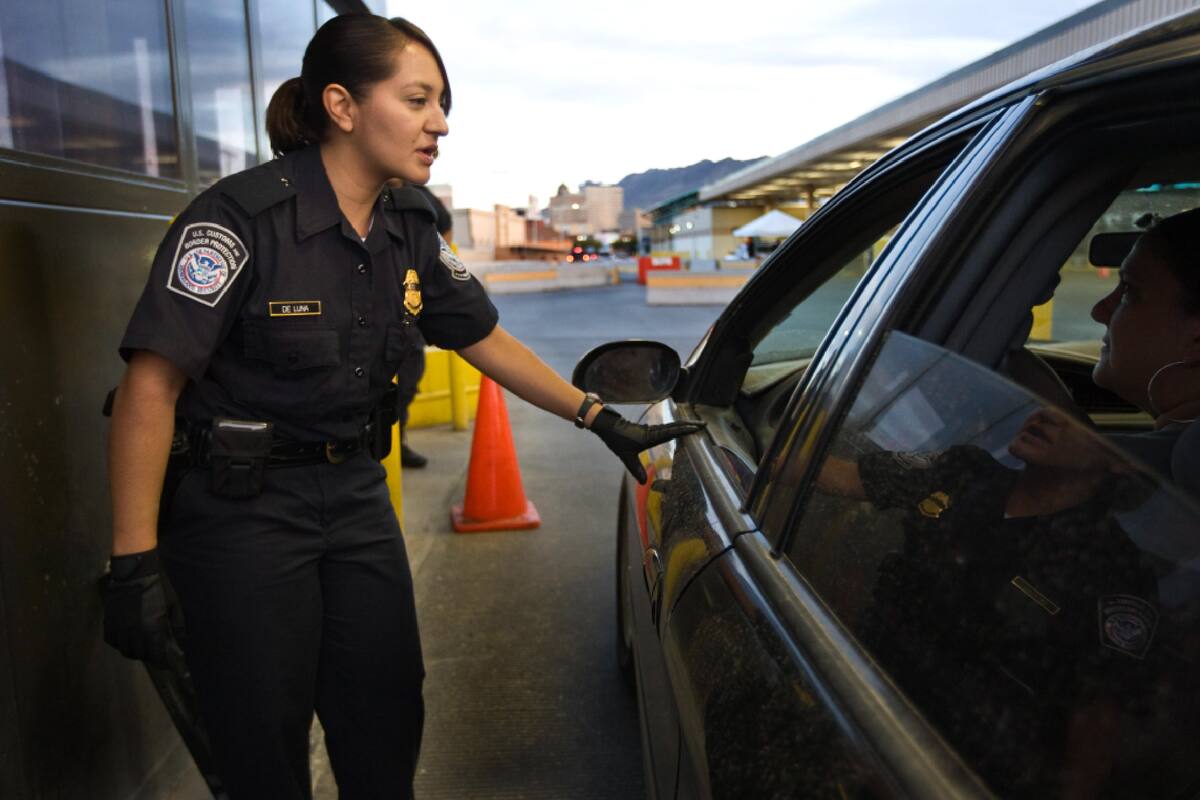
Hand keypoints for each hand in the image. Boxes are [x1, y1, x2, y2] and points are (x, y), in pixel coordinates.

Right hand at [103, 549, 171, 667]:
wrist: (135, 571)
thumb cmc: (158, 587)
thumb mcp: (173, 605)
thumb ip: (177, 625)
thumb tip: (181, 640)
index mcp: (152, 627)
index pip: (156, 654)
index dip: (162, 662)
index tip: (166, 664)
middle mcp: (134, 631)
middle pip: (140, 654)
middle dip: (149, 656)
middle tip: (155, 654)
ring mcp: (120, 627)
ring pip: (125, 650)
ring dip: (134, 652)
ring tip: (142, 648)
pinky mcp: (109, 621)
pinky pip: (112, 640)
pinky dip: (119, 644)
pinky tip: (127, 640)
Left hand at [589, 407, 704, 482]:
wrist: (607, 426)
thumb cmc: (617, 440)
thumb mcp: (626, 457)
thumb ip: (636, 469)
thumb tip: (644, 484)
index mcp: (651, 437)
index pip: (672, 432)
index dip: (685, 430)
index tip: (697, 428)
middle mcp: (653, 431)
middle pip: (675, 426)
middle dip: (689, 425)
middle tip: (703, 424)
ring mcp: (651, 429)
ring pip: (670, 426)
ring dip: (683, 425)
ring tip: (695, 426)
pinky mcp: (647, 429)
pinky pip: (665, 427)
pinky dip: (674, 427)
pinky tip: (677, 429)